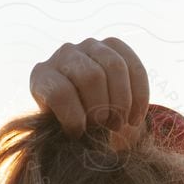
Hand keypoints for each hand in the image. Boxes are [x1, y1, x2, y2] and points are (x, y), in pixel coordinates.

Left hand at [28, 37, 149, 149]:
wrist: (87, 113)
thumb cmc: (71, 126)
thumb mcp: (61, 131)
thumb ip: (68, 130)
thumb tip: (85, 138)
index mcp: (43, 76)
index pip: (60, 92)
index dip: (74, 118)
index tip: (81, 134)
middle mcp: (64, 55)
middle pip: (90, 76)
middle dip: (103, 108)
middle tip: (106, 127)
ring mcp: (89, 46)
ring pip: (114, 66)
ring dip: (122, 102)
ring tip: (119, 124)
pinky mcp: (113, 45)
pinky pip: (134, 66)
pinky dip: (139, 96)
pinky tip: (135, 119)